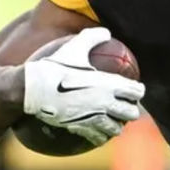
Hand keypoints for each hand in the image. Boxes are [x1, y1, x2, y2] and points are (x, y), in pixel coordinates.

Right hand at [22, 27, 144, 145]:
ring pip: (116, 129)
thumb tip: (106, 31)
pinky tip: (98, 134)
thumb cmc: (54, 67)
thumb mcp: (74, 47)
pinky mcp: (81, 129)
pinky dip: (100, 136)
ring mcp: (94, 119)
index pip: (136, 92)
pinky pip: (98, 138)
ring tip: (114, 122)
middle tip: (126, 107)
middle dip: (131, 110)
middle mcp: (106, 104)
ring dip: (117, 126)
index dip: (138, 91)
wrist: (32, 89)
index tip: (135, 90)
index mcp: (110, 85)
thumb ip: (92, 37)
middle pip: (131, 113)